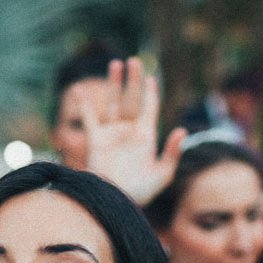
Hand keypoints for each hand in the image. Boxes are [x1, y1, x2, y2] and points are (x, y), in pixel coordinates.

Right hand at [82, 56, 186, 205]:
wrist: (114, 201)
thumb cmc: (141, 192)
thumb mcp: (162, 175)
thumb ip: (173, 153)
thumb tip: (183, 130)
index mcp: (146, 136)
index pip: (150, 108)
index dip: (151, 93)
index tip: (151, 78)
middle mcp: (129, 131)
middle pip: (131, 99)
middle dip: (133, 81)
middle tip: (133, 61)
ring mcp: (112, 134)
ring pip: (112, 103)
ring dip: (113, 84)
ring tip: (115, 63)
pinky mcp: (96, 140)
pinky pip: (89, 118)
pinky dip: (84, 104)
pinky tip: (80, 89)